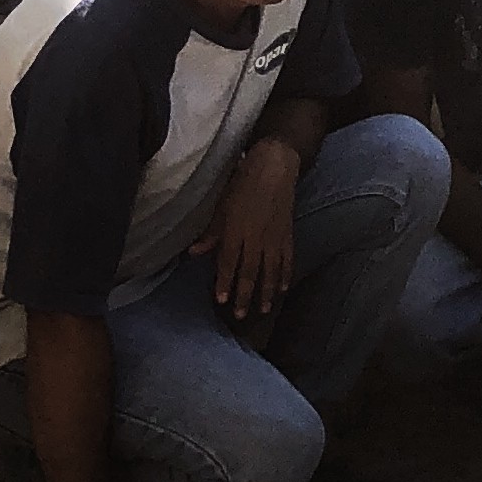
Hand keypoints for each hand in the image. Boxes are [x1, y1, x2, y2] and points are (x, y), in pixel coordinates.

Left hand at [188, 138, 299, 318]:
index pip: (229, 262)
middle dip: (245, 294)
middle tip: (241, 315)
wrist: (274, 167)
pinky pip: (287, 259)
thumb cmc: (243, 183)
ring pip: (270, 270)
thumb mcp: (222, 205)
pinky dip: (285, 275)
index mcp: (236, 230)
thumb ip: (211, 231)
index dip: (225, 282)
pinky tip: (282, 288)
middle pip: (250, 272)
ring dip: (265, 291)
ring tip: (263, 309)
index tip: (221, 300)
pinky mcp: (288, 234)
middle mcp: (256, 238)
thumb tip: (194, 252)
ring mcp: (274, 238)